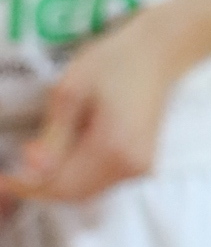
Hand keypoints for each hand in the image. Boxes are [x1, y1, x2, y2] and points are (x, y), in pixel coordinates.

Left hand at [0, 5, 196, 204]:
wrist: (159, 52)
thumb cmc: (114, 62)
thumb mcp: (71, 91)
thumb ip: (53, 136)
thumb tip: (32, 169)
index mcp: (113, 149)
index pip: (60, 185)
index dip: (26, 186)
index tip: (1, 177)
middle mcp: (130, 167)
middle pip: (73, 194)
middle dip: (39, 186)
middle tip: (12, 170)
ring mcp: (139, 168)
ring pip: (85, 191)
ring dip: (56, 182)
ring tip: (36, 157)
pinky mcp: (140, 164)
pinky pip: (100, 182)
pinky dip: (75, 176)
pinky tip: (64, 154)